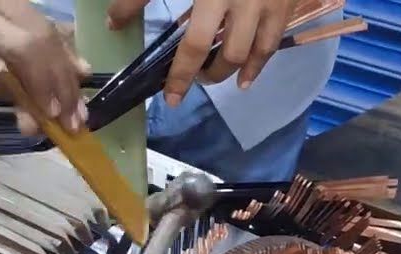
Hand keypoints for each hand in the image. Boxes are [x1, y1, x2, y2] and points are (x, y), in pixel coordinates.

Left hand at [0, 0, 88, 130]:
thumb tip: (34, 118)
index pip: (22, 47)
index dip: (44, 84)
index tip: (54, 117)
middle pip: (42, 37)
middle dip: (62, 83)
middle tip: (75, 120)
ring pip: (47, 29)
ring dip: (65, 71)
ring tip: (77, 106)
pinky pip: (39, 21)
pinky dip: (58, 51)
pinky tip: (75, 73)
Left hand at [108, 0, 295, 104]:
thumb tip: (114, 22)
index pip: (194, 45)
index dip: (182, 75)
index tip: (171, 98)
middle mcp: (244, 4)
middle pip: (228, 55)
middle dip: (208, 74)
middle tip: (193, 80)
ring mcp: (269, 5)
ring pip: (255, 53)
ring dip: (234, 71)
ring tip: (217, 76)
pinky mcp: (286, 4)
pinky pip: (275, 41)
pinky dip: (260, 63)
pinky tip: (247, 76)